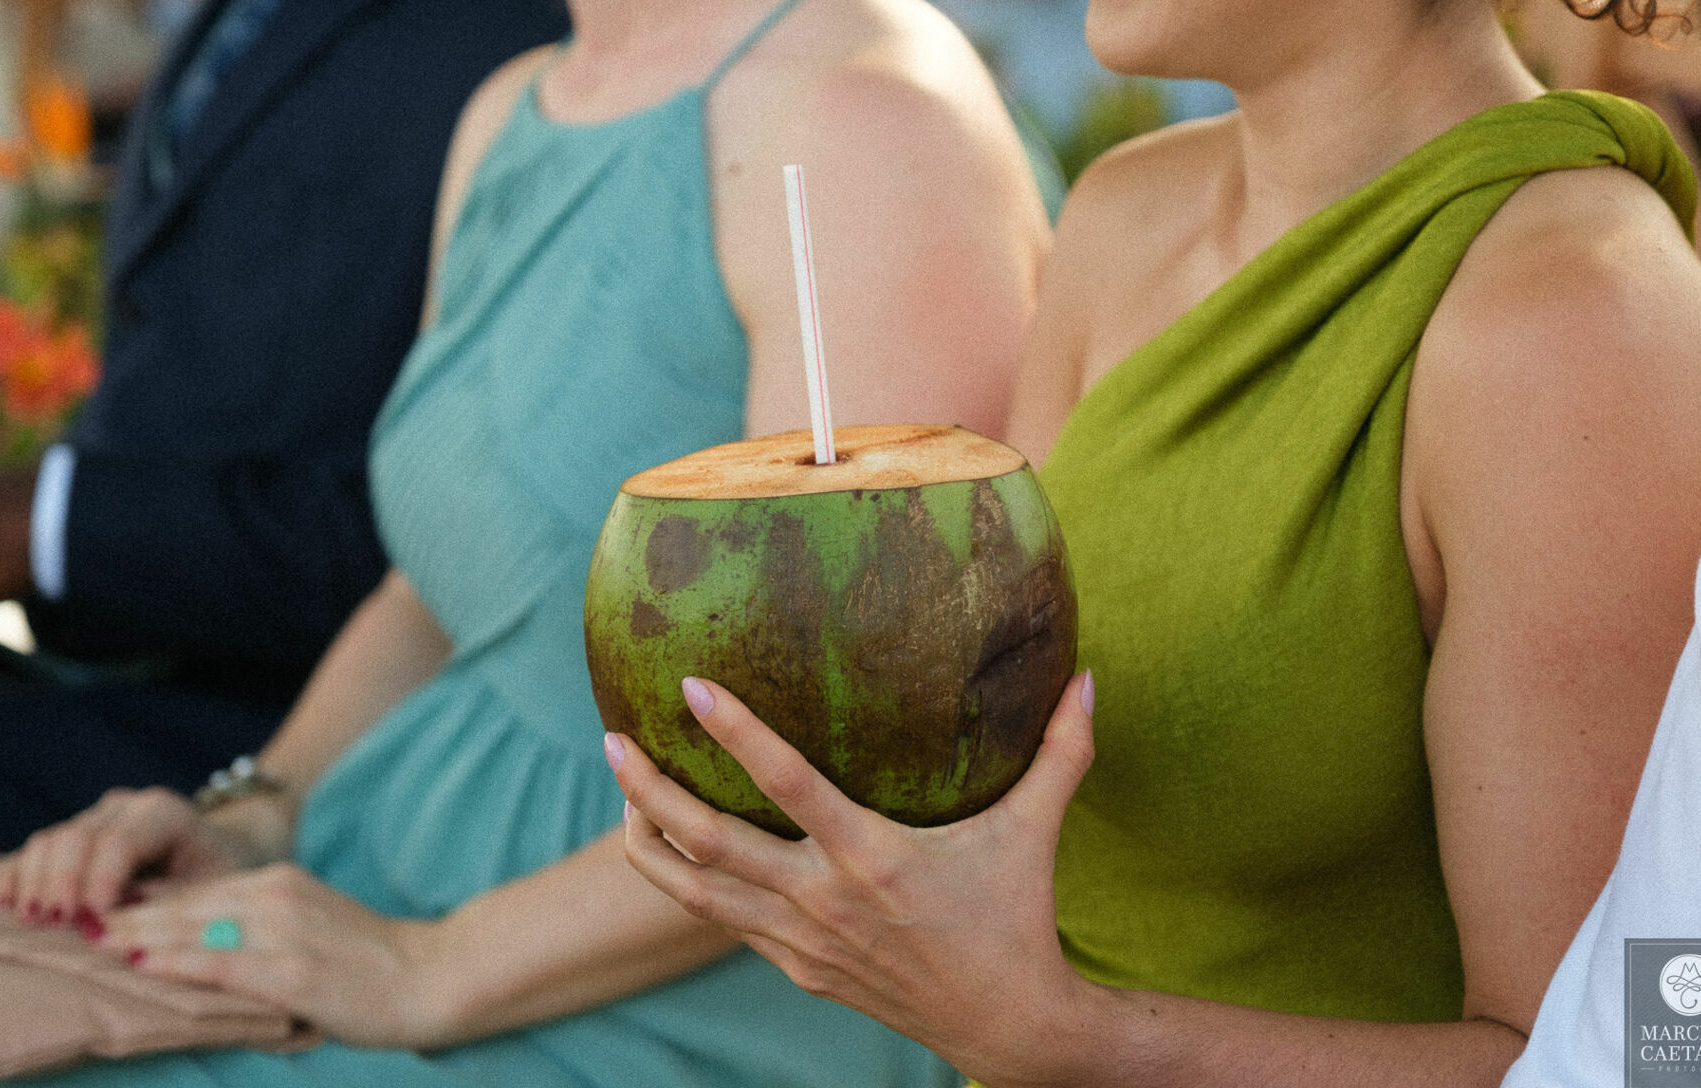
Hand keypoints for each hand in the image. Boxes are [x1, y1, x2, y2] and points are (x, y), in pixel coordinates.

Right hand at [0, 786, 282, 921]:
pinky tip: (5, 901)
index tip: (92, 924)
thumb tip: (117, 929)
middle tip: (57, 925)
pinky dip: (17, 873)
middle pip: (76, 837)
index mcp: (164, 814)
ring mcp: (94, 819)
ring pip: (49, 840)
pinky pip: (34, 851)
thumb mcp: (212, 891)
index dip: (99, 882)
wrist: (219, 853)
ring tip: (33, 921)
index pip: (119, 842)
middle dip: (62, 883)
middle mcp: (124, 808)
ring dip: (35, 882)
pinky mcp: (72, 838)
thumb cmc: (219, 878)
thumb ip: (169, 905)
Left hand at [101, 864, 452, 1048]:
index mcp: (280, 884)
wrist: (431, 976)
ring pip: (195, 928)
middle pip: (186, 905)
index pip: (197, 892)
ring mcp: (285, 933)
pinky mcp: (293, 972)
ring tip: (91, 942)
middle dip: (127, 916)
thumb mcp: (311, 926)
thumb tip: (195, 943)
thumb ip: (259, 927)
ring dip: (139, 936)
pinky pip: (223, 964)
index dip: (144, 904)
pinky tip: (144, 965)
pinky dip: (179, 962)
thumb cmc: (372, 962)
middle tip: (74, 925)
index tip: (98, 912)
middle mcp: (278, 898)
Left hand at [609, 671, 1099, 1087]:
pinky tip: (677, 847)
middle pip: (709, 844)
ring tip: (623, 790)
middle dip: (650, 791)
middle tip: (610, 738)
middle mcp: (823, 898)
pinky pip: (726, 921)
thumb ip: (1061, 750)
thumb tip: (1090, 674)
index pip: (787, 784)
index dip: (736, 733)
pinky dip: (691, 883)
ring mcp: (800, 941)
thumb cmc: (1017, 916)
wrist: (1006, 1026)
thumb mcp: (1035, 830)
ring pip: (696, 892)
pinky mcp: (796, 968)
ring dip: (650, 842)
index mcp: (872, 856)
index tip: (689, 684)